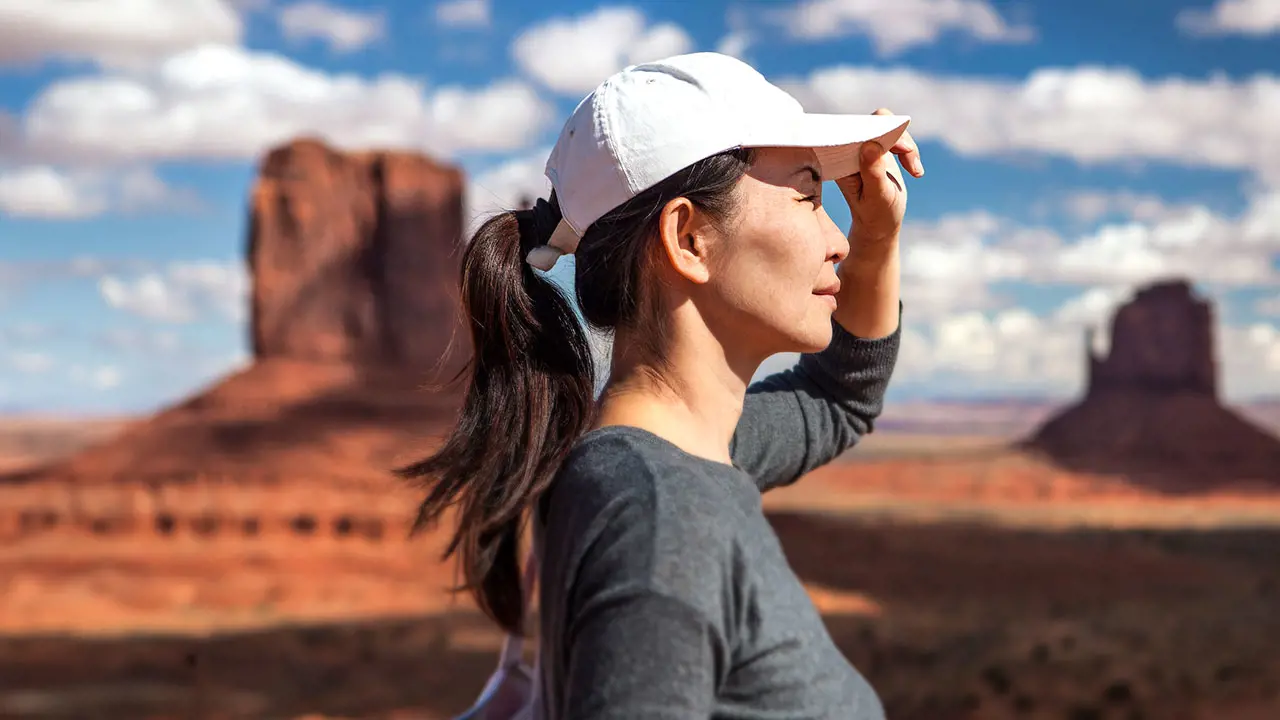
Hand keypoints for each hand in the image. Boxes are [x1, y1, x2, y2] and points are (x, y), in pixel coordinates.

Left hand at [834, 108, 922, 247]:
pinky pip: (897, 135)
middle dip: (898, 138)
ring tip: (916, 171)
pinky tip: (916, 172)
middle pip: (874, 121)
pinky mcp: (878, 148)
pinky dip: (910, 150)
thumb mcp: (877, 196)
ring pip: (889, 124)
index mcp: (840, 159)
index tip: (902, 148)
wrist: (881, 223)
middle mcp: (849, 149)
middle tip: (910, 157)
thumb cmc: (876, 213)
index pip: (857, 129)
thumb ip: (872, 171)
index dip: (880, 132)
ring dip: (907, 146)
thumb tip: (870, 144)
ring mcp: (864, 146)